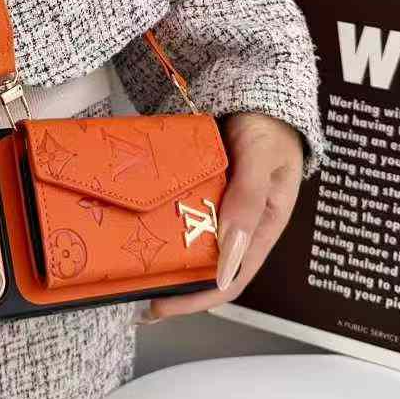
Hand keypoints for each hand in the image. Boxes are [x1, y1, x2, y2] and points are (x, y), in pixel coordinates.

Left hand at [141, 112, 303, 321]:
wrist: (259, 91)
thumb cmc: (270, 127)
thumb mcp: (262, 160)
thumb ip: (248, 200)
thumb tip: (229, 254)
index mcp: (262, 229)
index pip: (230, 279)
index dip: (197, 299)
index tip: (162, 307)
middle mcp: (238, 224)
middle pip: (205, 265)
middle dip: (173, 283)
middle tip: (133, 287)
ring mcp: (218, 206)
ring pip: (189, 240)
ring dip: (164, 254)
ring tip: (129, 263)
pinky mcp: (202, 187)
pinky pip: (180, 210)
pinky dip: (161, 220)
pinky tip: (138, 222)